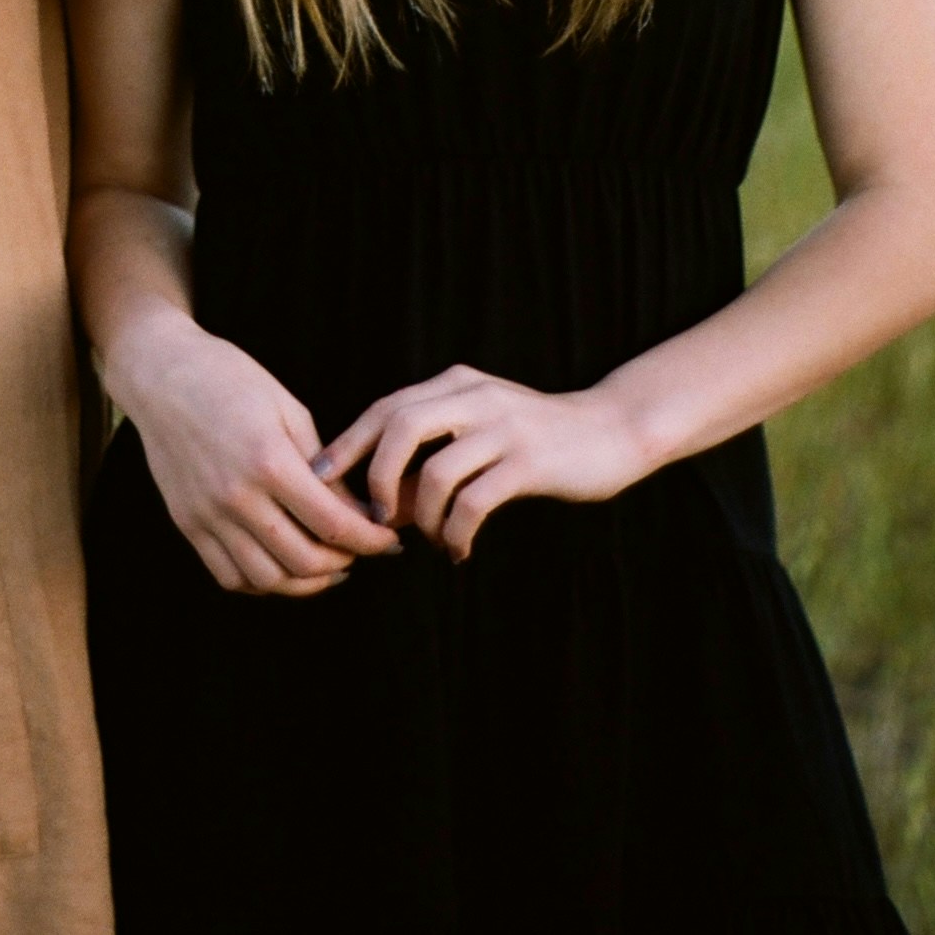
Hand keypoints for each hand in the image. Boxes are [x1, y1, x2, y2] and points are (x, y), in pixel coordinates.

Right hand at [109, 306, 401, 596]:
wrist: (162, 374)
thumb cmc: (230, 379)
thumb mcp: (289, 408)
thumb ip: (323, 465)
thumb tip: (356, 511)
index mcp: (269, 461)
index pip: (333, 524)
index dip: (370, 540)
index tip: (390, 541)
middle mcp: (236, 497)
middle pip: (303, 561)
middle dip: (343, 564)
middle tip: (359, 551)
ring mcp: (207, 516)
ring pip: (266, 580)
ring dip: (305, 582)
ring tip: (325, 565)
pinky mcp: (187, 524)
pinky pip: (229, 576)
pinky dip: (262, 583)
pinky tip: (281, 565)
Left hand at [315, 363, 646, 562]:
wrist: (612, 430)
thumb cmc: (537, 437)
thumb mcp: (480, 426)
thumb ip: (433, 450)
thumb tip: (381, 500)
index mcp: (455, 385)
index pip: (385, 407)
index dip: (347, 443)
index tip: (321, 478)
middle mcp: (474, 398)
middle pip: (398, 426)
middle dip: (373, 477)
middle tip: (375, 517)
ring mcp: (502, 428)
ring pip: (433, 472)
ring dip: (420, 517)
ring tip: (430, 539)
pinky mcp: (528, 462)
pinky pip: (473, 502)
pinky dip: (455, 533)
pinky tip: (459, 550)